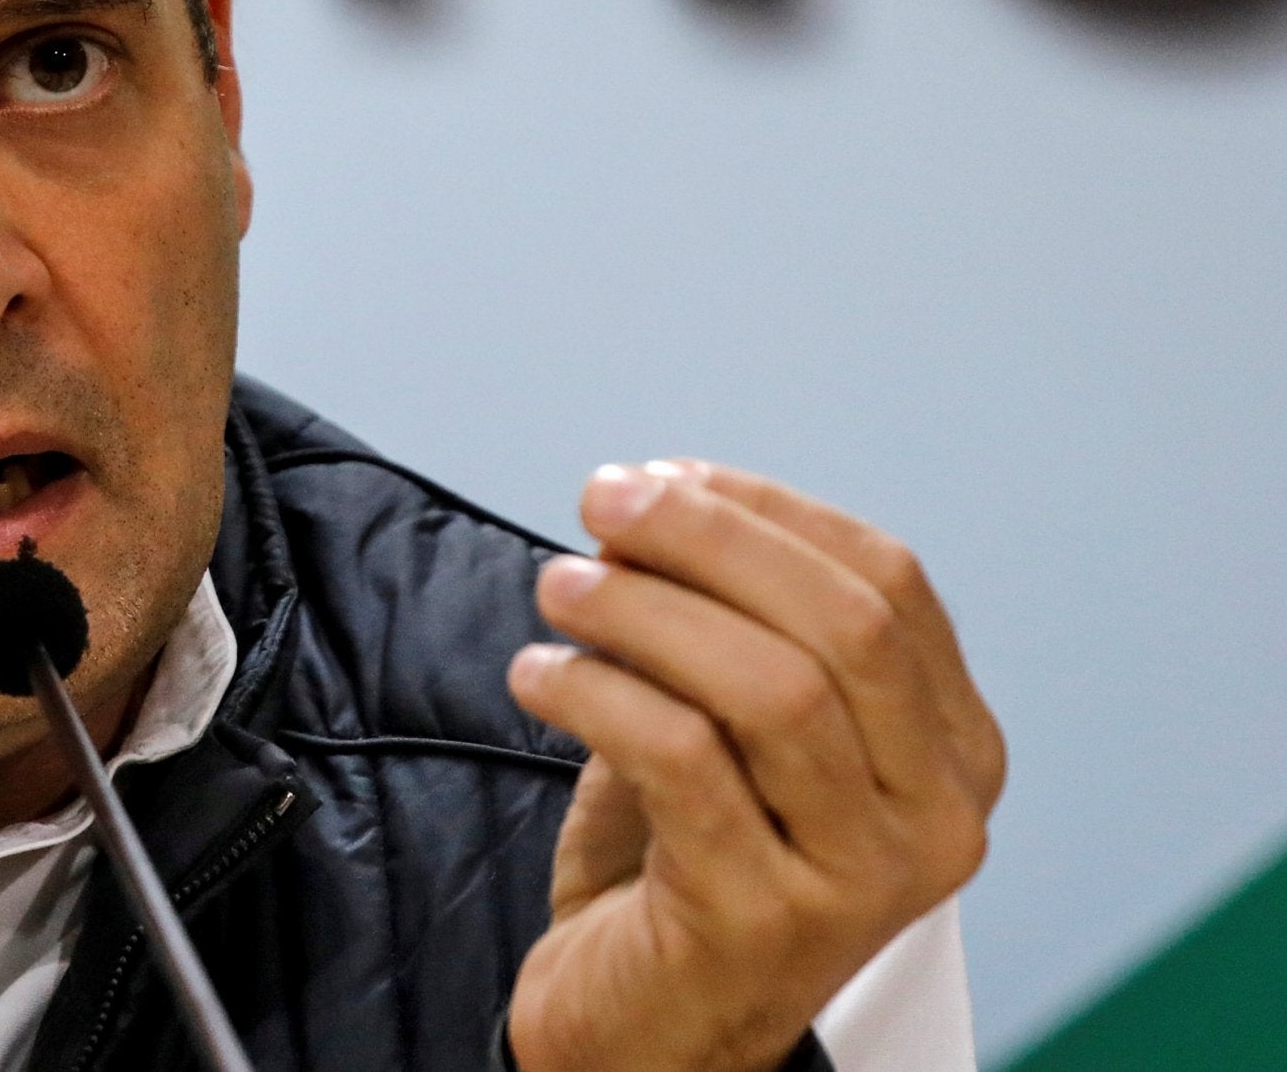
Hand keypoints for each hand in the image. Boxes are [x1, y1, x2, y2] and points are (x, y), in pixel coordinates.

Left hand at [503, 460, 1004, 1071]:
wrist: (647, 1028)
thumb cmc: (687, 857)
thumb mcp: (731, 723)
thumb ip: (717, 617)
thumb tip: (648, 495)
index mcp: (953, 751)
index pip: (889, 582)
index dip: (767, 510)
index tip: (663, 474)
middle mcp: (935, 818)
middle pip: (843, 623)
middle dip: (709, 538)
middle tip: (603, 502)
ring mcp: (860, 878)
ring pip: (771, 690)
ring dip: (643, 612)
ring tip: (557, 589)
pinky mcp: (763, 920)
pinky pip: (683, 762)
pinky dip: (597, 694)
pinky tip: (538, 674)